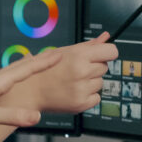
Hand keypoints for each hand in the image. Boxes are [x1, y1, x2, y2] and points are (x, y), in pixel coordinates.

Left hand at [0, 49, 60, 135]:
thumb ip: (12, 116)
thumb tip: (36, 116)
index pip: (26, 70)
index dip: (44, 63)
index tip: (60, 54)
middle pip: (19, 68)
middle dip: (37, 61)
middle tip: (53, 54)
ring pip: (6, 73)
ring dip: (20, 67)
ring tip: (28, 60)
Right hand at [3, 32, 117, 113]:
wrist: (30, 90)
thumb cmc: (45, 68)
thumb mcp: (64, 51)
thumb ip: (88, 45)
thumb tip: (106, 37)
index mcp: (79, 56)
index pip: (112, 52)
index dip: (107, 53)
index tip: (101, 55)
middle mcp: (82, 73)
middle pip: (105, 67)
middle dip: (94, 67)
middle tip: (76, 70)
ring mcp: (82, 90)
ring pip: (100, 83)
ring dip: (90, 82)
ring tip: (72, 81)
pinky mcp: (81, 104)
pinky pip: (96, 97)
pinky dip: (88, 95)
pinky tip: (73, 91)